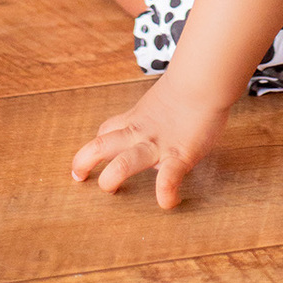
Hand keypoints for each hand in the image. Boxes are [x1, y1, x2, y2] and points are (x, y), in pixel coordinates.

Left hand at [71, 81, 228, 209]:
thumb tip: (167, 119)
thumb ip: (159, 113)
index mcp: (137, 120)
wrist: (204, 79)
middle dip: (84, 161)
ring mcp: (158, 146)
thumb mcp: (164, 98)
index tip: (91, 159)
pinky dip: (165, 192)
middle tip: (78, 176)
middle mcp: (141, 134)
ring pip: (125, 162)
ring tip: (109, 189)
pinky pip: (168, 178)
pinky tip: (167, 202)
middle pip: (102, 145)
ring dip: (112, 177)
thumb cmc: (192, 85)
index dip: (96, 145)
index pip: (107, 132)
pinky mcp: (180, 155)